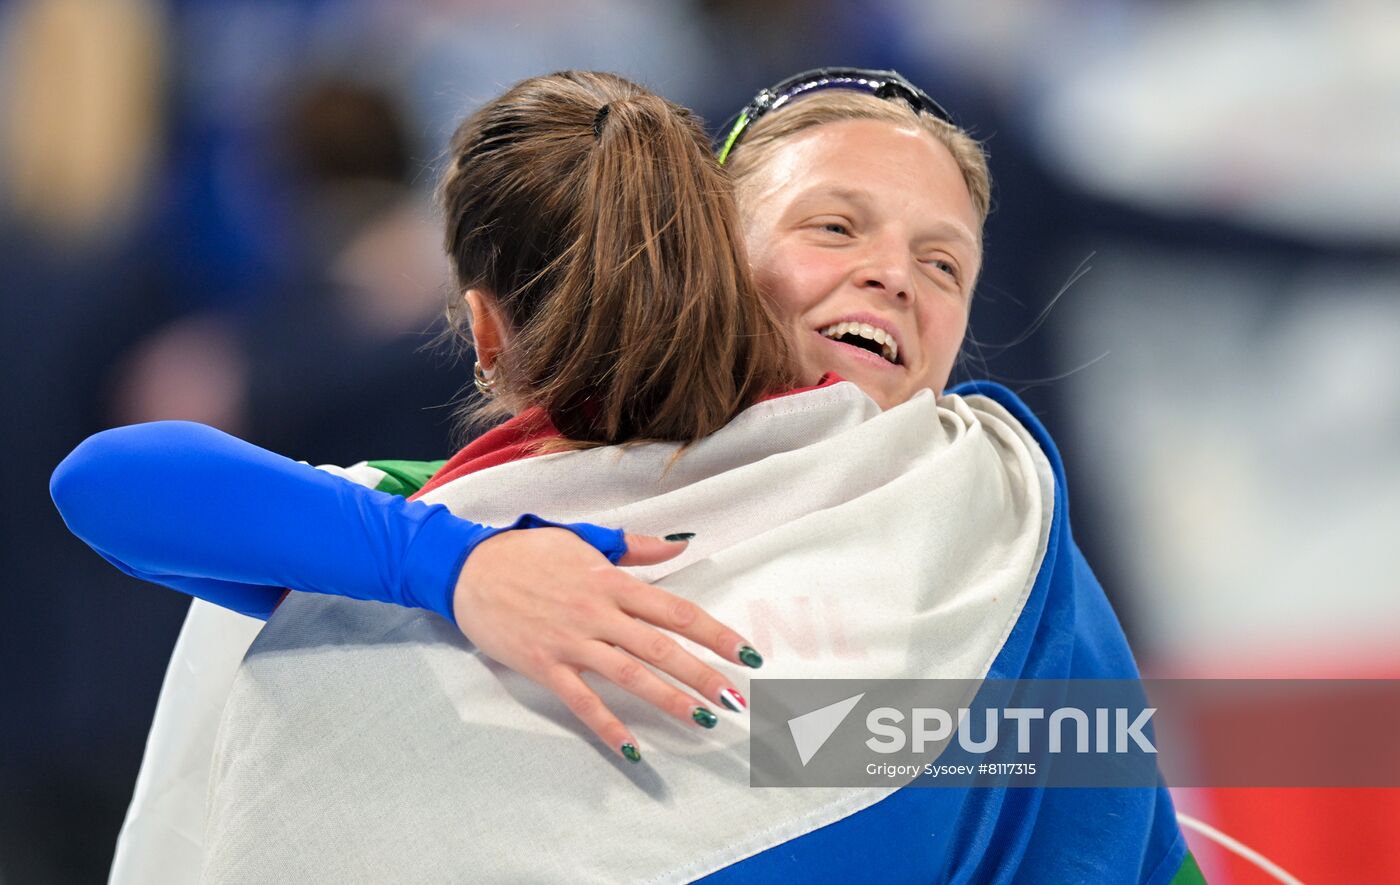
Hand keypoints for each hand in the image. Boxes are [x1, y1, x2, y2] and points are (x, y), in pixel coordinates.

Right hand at [453, 528, 759, 762]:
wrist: (468, 569)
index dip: (714, 632)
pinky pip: (582, 702)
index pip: (675, 610)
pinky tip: (634, 749)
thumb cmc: (528, 552)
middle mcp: (598, 614)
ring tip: (703, 720)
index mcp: (611, 582)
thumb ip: (634, 547)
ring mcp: (571, 642)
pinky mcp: (545, 666)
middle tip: (737, 699)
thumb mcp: (584, 539)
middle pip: (661, 648)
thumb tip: (679, 545)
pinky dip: (608, 726)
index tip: (745, 652)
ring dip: (670, 700)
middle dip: (703, 674)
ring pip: (630, 676)